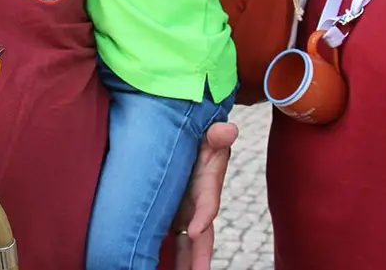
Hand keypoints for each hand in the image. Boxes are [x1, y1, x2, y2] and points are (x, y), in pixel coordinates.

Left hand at [172, 122, 238, 269]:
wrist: (187, 143)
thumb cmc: (199, 139)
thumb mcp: (208, 135)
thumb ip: (216, 135)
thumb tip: (228, 130)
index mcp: (207, 187)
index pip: (208, 204)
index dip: (203, 216)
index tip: (195, 230)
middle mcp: (198, 206)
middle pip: (201, 237)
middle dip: (199, 258)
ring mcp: (186, 215)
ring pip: (187, 246)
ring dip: (186, 264)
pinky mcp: (173, 219)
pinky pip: (172, 242)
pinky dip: (168, 258)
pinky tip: (156, 268)